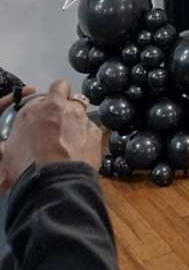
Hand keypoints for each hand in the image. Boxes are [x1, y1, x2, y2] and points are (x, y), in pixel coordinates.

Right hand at [0, 80, 101, 195]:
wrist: (56, 180)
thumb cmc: (28, 167)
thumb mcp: (11, 148)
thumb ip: (22, 130)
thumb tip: (26, 131)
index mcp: (37, 108)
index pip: (54, 88)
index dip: (53, 98)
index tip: (49, 109)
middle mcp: (61, 107)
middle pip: (68, 94)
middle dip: (66, 104)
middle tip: (60, 122)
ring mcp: (81, 118)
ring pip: (81, 111)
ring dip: (76, 121)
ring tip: (70, 140)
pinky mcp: (96, 132)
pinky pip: (91, 128)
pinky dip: (86, 136)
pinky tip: (80, 150)